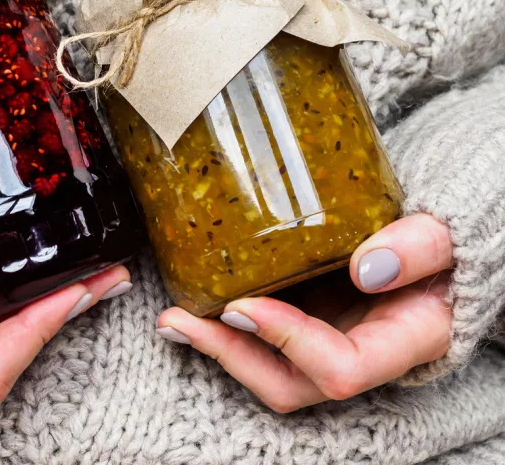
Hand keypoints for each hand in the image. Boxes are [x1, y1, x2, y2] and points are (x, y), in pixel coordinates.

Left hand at [156, 214, 452, 411]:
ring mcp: (326, 340)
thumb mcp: (448, 238)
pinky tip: (194, 300)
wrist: (438, 251)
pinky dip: (225, 323)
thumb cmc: (447, 246)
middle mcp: (356, 353)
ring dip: (216, 345)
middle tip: (180, 321)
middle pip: (288, 382)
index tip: (243, 304)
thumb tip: (367, 267)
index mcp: (399, 342)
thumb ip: (420, 248)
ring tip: (172, 317)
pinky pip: (262, 337)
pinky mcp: (307, 318)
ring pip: (267, 366)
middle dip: (230, 356)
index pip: (340, 367)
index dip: (288, 342)